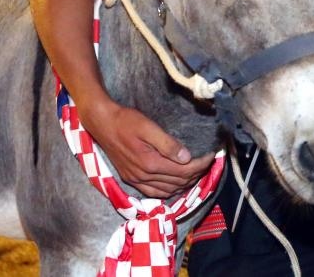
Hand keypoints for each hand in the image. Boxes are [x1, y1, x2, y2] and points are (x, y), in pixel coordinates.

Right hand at [83, 102, 215, 197]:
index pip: (184, 170)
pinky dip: (169, 190)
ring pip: (168, 190)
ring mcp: (136, 180)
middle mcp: (143, 176)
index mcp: (150, 163)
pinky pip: (154, 193)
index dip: (201, 164)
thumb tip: (186, 157)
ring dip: (185, 183)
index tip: (212, 155)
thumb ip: (167, 143)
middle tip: (207, 162)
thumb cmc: (126, 120)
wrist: (102, 123)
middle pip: (178, 182)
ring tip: (197, 171)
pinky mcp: (131, 179)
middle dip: (196, 173)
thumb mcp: (148, 127)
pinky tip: (176, 183)